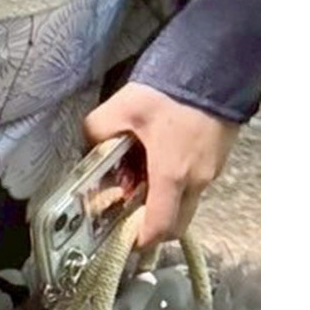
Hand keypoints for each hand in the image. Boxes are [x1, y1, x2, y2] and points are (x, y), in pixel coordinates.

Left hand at [82, 83, 240, 245]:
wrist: (217, 68)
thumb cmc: (171, 90)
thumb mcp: (122, 107)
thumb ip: (97, 130)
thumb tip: (91, 143)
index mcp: (172, 175)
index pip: (159, 228)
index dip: (139, 240)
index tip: (121, 239)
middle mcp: (196, 180)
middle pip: (176, 223)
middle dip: (151, 227)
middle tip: (126, 212)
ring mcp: (212, 170)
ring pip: (186, 205)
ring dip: (163, 204)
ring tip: (138, 182)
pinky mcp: (217, 159)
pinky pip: (195, 185)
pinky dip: (176, 186)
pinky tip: (157, 163)